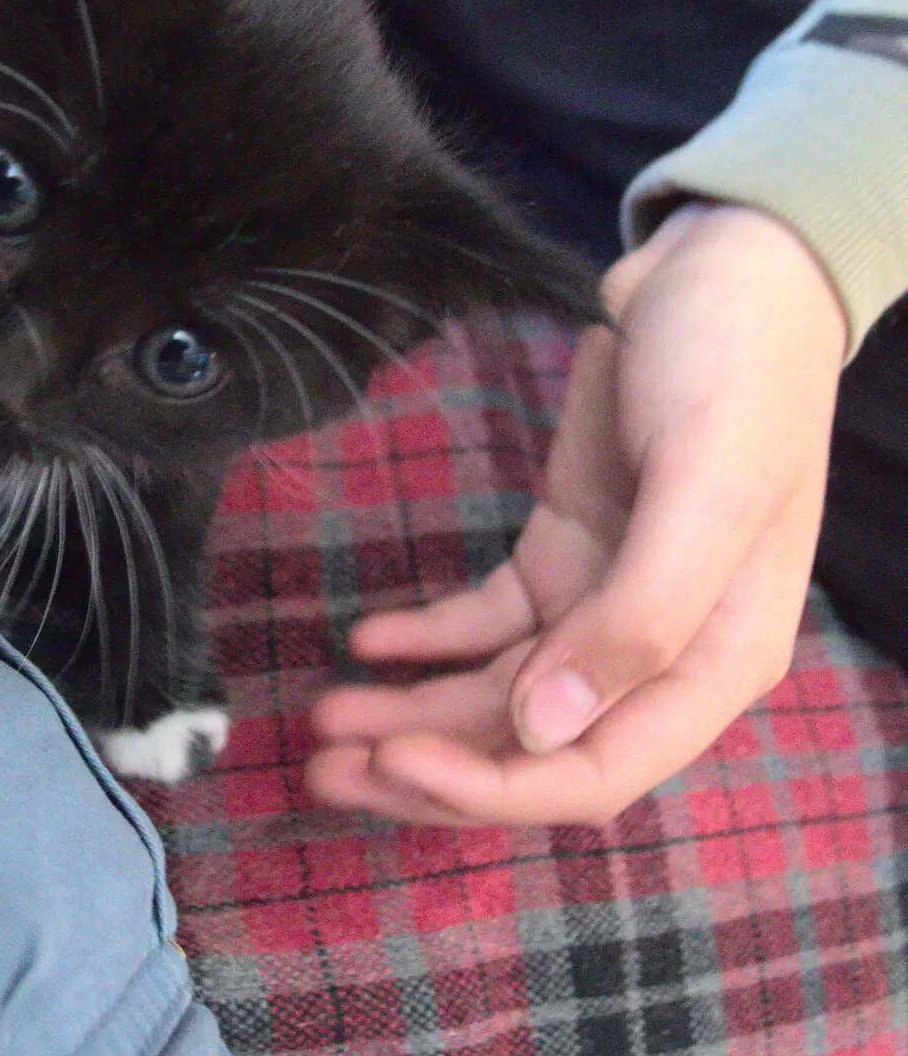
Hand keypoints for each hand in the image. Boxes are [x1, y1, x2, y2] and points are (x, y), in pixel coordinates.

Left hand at [308, 203, 847, 825]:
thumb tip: (545, 729)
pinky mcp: (562, 550)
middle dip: (427, 762)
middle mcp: (659, 649)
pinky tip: (367, 637)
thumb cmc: (736, 372)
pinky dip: (427, 634)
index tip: (393, 761)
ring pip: (496, 687)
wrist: (723, 268)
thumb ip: (641, 615)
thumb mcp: (706, 487)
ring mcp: (604, 600)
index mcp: (715, 658)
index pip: (594, 770)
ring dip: (412, 707)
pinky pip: (485, 615)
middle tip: (321, 767)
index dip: (491, 787)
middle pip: (529, 744)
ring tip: (318, 714)